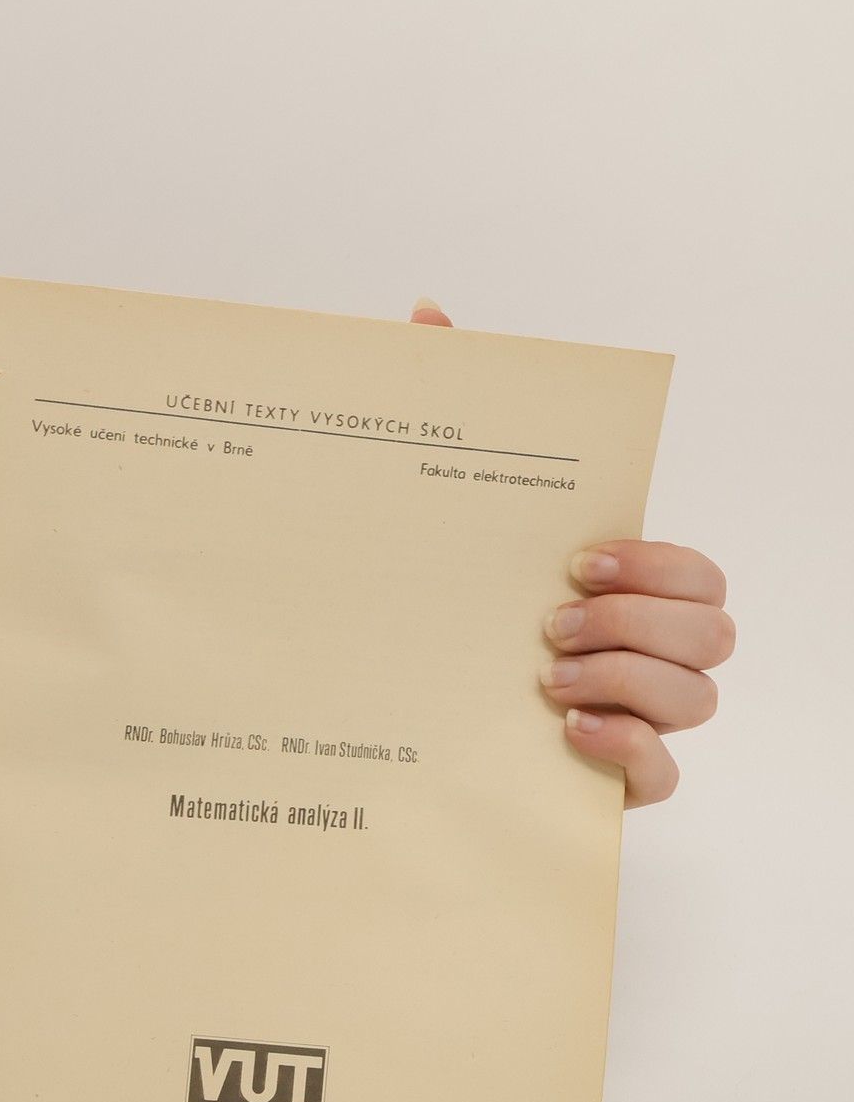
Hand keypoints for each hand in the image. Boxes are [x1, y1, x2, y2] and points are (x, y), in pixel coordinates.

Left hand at [410, 298, 731, 806]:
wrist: (387, 729)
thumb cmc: (435, 609)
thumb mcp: (436, 515)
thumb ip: (449, 407)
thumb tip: (424, 317)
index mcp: (618, 594)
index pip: (697, 572)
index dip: (658, 565)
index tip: (578, 560)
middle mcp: (641, 654)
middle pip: (714, 631)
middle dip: (639, 623)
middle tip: (550, 625)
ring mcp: (634, 720)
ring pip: (698, 700)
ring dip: (628, 681)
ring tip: (545, 680)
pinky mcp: (611, 784)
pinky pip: (663, 777)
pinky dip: (625, 752)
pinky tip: (565, 732)